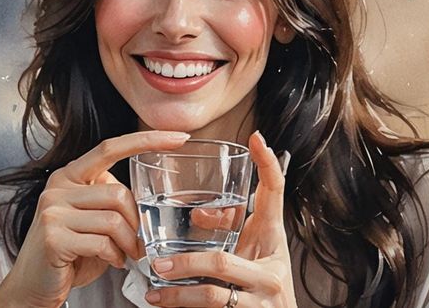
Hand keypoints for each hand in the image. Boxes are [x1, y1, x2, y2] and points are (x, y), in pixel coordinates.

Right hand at [0, 130, 189, 307]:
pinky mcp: (53, 238)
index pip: (110, 148)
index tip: (180, 137)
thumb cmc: (70, 251)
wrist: (34, 285)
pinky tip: (112, 261)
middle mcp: (57, 188)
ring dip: (128, 242)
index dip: (146, 139)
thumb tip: (149, 196)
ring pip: (113, 219)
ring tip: (126, 254)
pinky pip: (102, 242)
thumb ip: (110, 198)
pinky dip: (115, 256)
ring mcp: (52, 212)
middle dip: (135, 222)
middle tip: (137, 242)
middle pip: (118, 193)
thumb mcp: (91, 217)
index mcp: (69, 176)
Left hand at [145, 131, 296, 307]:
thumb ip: (227, 232)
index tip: (255, 138)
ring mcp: (264, 295)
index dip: (268, 165)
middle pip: (222, 259)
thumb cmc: (260, 287)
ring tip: (154, 292)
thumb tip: (197, 215)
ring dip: (177, 293)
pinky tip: (163, 306)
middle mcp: (273, 265)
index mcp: (272, 238)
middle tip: (155, 263)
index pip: (275, 194)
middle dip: (184, 264)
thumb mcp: (250, 255)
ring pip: (212, 291)